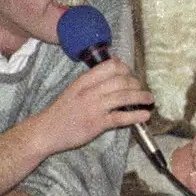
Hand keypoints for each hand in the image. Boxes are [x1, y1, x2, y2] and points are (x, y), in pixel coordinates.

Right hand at [38, 58, 153, 153]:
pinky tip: (144, 116)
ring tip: (149, 99)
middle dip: (136, 83)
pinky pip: (121, 117)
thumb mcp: (74, 89)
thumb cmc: (61, 110)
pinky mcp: (97, 124)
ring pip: (124, 96)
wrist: (46, 131)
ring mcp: (94, 107)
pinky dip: (136, 116)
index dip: (125, 68)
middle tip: (141, 88)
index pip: (111, 66)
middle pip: (121, 80)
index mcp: (83, 80)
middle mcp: (90, 91)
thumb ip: (92, 79)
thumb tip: (114, 65)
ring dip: (141, 97)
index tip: (131, 73)